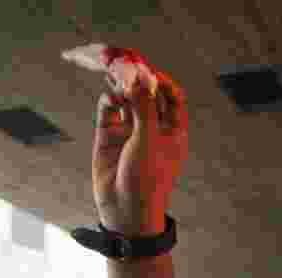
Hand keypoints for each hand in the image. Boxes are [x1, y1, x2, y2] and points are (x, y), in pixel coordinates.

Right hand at [93, 70, 187, 235]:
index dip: (162, 80)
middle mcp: (152, 128)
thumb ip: (144, 107)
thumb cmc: (146, 180)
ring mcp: (130, 131)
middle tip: (124, 60)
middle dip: (136, 77)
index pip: (172, 96)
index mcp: (173, 131)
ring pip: (125, 99)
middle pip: (146, 93)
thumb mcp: (149, 141)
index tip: (149, 70)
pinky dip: (108, 100)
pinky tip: (109, 98)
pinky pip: (109, 110)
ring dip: (120, 84)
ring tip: (111, 70)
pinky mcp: (108, 137)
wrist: (124, 212)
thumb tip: (139, 77)